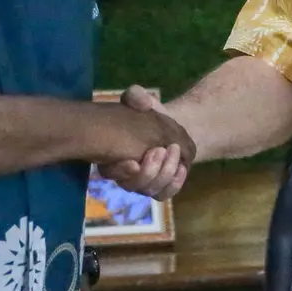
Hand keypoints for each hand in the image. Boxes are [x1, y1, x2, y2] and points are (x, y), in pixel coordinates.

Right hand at [99, 84, 190, 199]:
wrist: (170, 127)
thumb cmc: (149, 115)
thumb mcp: (140, 100)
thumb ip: (136, 96)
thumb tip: (145, 103)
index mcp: (112, 155)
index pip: (109, 171)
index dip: (121, 170)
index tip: (135, 162)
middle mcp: (124, 175)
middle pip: (132, 185)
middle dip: (149, 170)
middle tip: (161, 149)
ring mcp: (141, 184)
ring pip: (150, 190)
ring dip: (165, 173)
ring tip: (174, 151)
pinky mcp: (158, 189)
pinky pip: (164, 194)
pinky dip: (175, 184)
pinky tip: (182, 167)